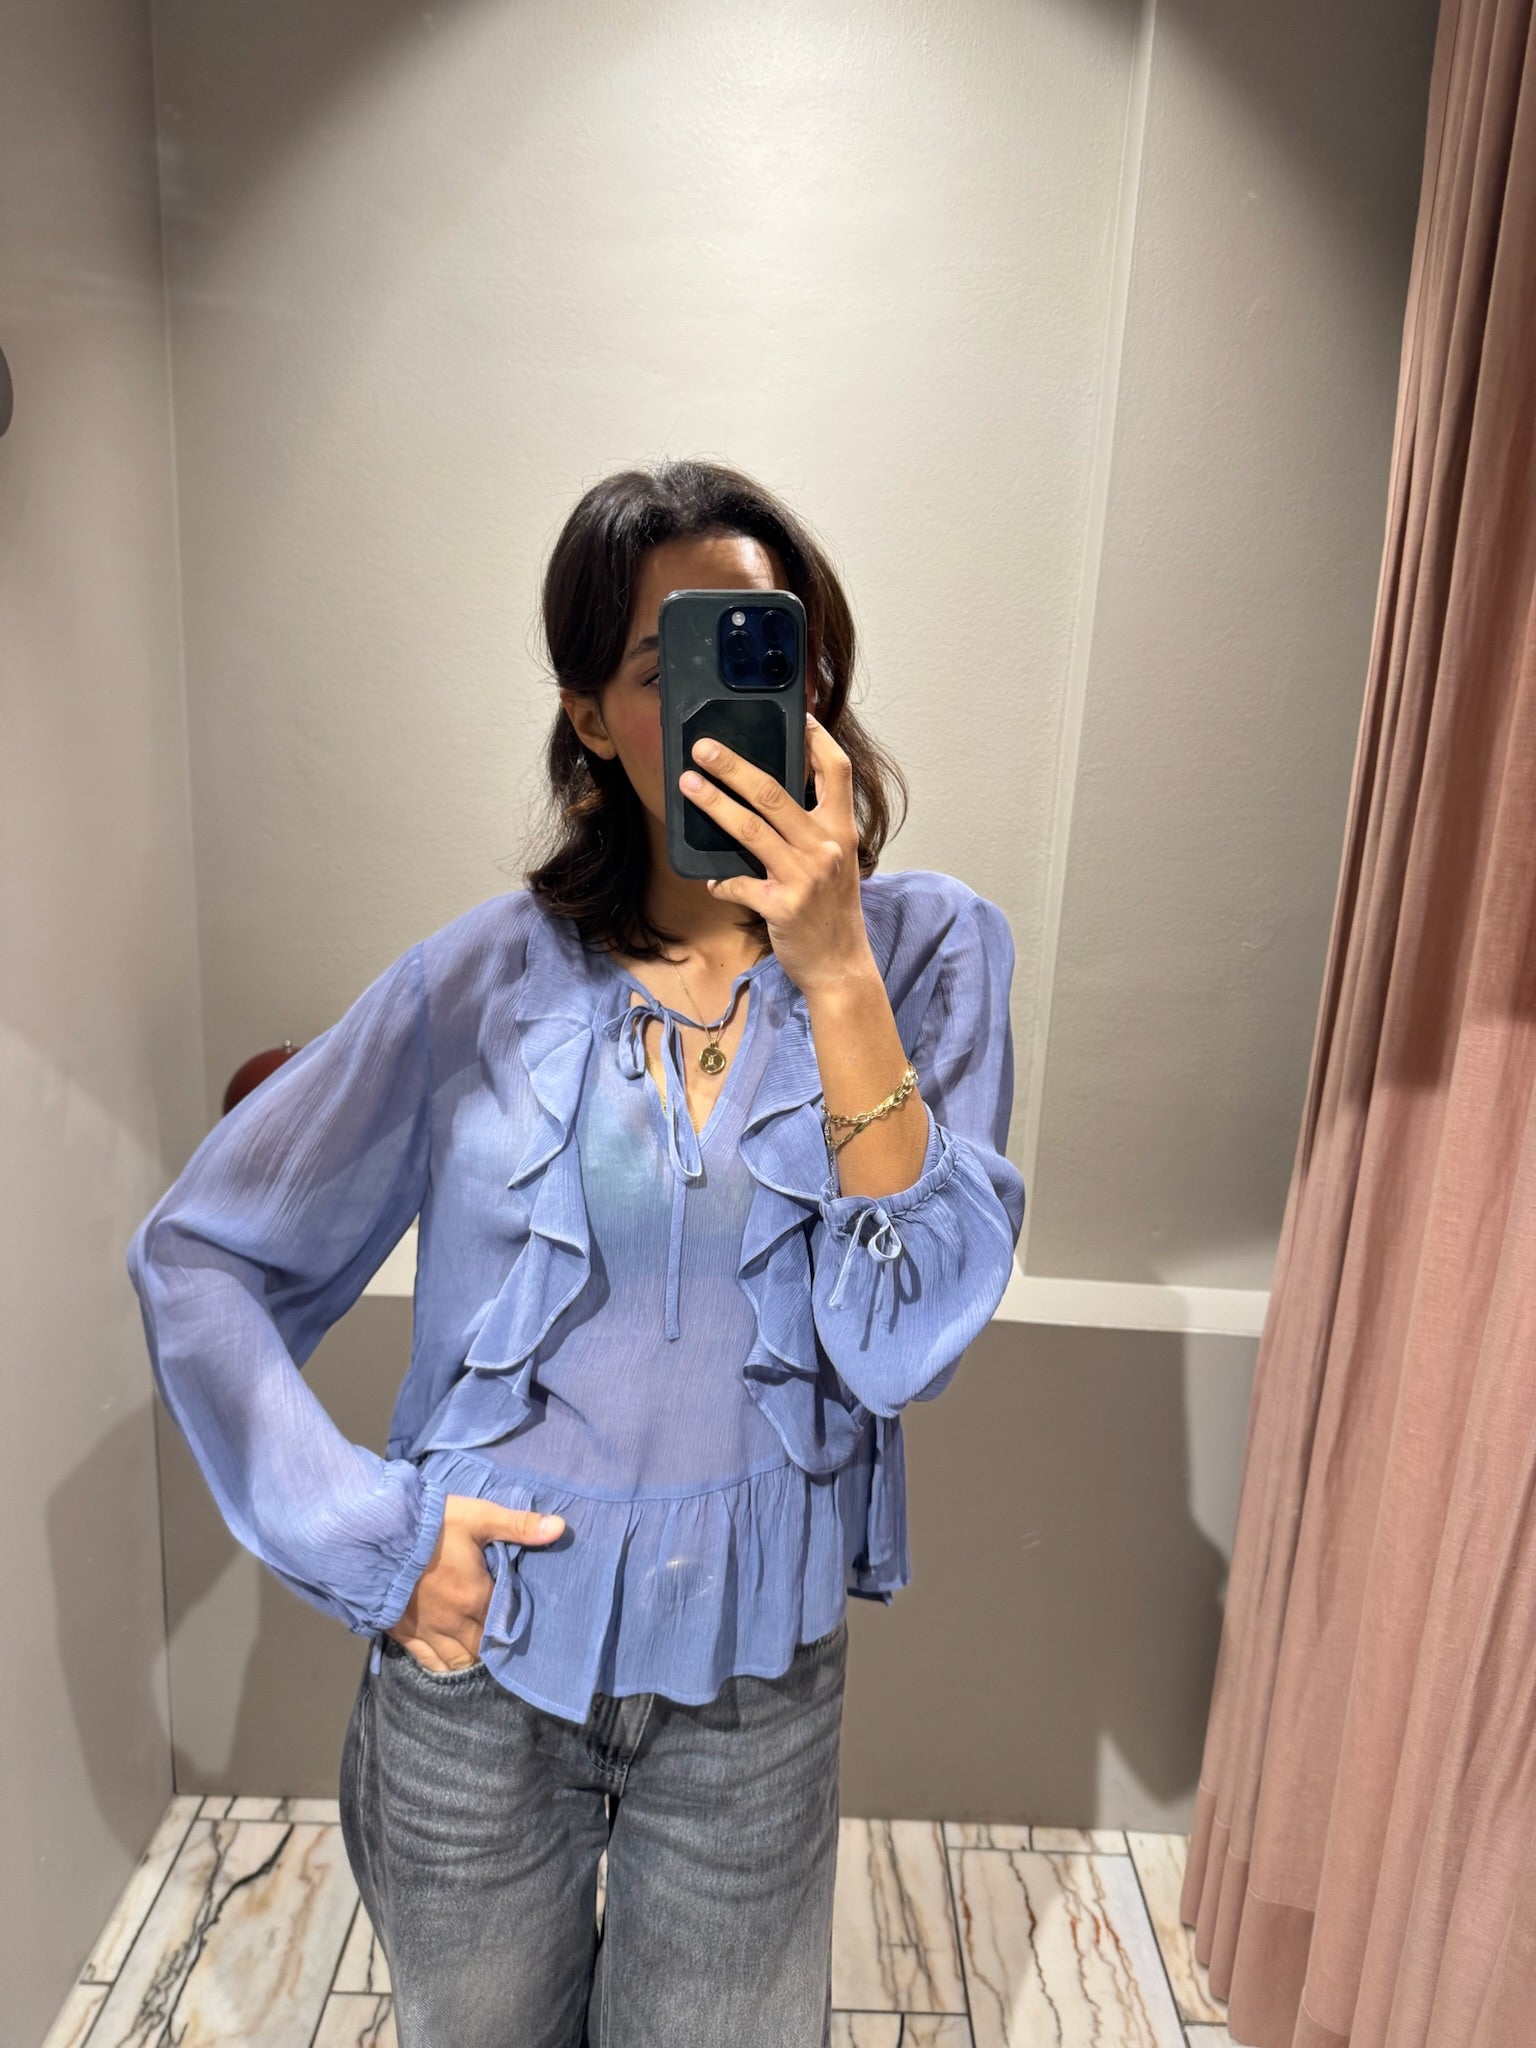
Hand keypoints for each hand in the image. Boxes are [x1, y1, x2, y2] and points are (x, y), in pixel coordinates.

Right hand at [386, 1494, 564, 1670]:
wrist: (372, 1534)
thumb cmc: (429, 1524)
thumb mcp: (478, 1516)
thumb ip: (518, 1525)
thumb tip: (559, 1528)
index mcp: (476, 1596)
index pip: (506, 1623)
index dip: (514, 1625)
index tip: (521, 1623)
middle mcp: (454, 1622)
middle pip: (483, 1650)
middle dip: (493, 1648)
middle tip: (501, 1641)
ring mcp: (426, 1631)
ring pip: (456, 1662)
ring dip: (470, 1661)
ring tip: (479, 1654)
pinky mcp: (402, 1633)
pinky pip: (426, 1662)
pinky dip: (441, 1667)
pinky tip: (448, 1664)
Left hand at [679, 712, 876, 998]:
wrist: (842, 966)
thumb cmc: (834, 913)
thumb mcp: (835, 864)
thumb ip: (812, 831)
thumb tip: (767, 802)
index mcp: (841, 831)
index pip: (836, 771)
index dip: (816, 739)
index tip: (796, 715)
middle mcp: (825, 847)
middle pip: (774, 792)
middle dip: (733, 766)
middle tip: (703, 748)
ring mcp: (804, 876)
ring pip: (750, 829)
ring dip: (714, 803)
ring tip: (689, 784)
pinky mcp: (782, 905)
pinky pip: (739, 884)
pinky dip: (722, 881)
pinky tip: (712, 879)